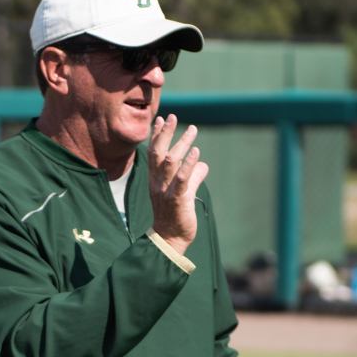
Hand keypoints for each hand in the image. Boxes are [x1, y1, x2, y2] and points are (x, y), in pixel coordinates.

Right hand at [147, 115, 207, 256]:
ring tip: (192, 130)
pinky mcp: (176, 200)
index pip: (153, 153)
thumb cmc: (176, 216)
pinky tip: (197, 153)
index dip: (157, 135)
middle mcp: (157, 183)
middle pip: (158, 152)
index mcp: (155, 180)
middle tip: (174, 117)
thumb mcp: (183, 193)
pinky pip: (182, 179)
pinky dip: (189, 164)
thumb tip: (203, 165)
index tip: (162, 119)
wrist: (170, 239)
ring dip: (182, 144)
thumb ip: (192, 177)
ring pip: (170, 162)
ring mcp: (165, 191)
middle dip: (166, 133)